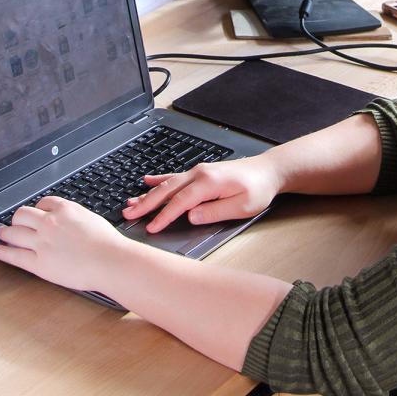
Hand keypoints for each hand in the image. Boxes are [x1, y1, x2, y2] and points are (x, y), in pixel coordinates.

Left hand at [0, 197, 126, 292]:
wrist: (109, 261)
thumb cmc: (107, 243)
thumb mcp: (91, 219)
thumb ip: (76, 217)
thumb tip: (69, 221)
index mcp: (65, 210)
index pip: (43, 203)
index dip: (37, 209)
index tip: (35, 213)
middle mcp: (49, 223)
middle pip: (22, 214)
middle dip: (17, 218)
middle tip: (15, 222)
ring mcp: (41, 242)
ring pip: (13, 232)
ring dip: (6, 232)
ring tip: (3, 233)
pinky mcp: (38, 263)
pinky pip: (14, 255)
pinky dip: (2, 252)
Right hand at [122, 156, 281, 233]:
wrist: (268, 170)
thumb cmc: (258, 188)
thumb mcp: (242, 206)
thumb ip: (215, 211)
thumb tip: (191, 216)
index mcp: (209, 182)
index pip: (180, 202)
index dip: (163, 216)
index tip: (150, 227)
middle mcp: (200, 174)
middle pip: (167, 190)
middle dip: (146, 203)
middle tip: (128, 215)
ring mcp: (199, 172)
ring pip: (167, 183)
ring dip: (148, 194)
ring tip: (130, 203)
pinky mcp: (200, 173)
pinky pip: (175, 177)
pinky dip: (159, 179)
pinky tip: (147, 181)